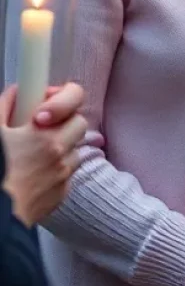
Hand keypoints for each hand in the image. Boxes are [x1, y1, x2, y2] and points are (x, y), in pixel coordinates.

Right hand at [0, 82, 88, 225]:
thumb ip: (6, 107)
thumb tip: (18, 92)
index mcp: (42, 133)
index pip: (75, 97)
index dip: (63, 98)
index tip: (45, 107)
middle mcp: (58, 151)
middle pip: (78, 123)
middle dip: (62, 123)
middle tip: (41, 130)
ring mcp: (63, 174)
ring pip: (74, 149)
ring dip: (60, 148)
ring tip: (33, 155)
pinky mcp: (62, 193)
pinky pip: (67, 174)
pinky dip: (55, 171)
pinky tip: (34, 175)